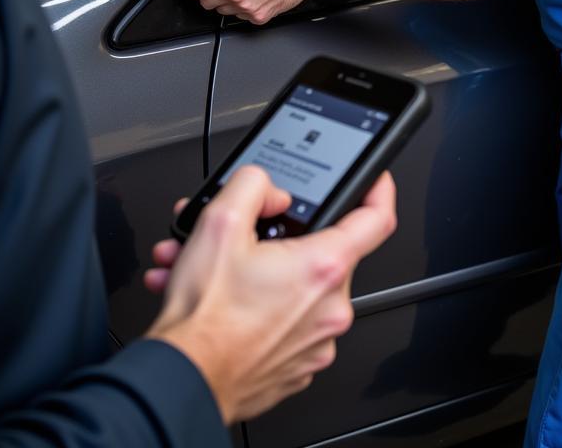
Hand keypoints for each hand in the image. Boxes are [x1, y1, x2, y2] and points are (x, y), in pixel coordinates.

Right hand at [145, 166, 396, 423]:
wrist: (183, 382)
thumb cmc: (203, 320)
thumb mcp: (219, 223)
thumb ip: (252, 185)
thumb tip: (268, 188)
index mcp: (323, 269)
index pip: (377, 218)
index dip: (377, 189)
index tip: (373, 180)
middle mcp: (330, 309)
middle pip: (319, 251)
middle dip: (274, 235)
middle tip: (241, 232)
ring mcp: (316, 342)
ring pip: (294, 286)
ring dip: (255, 270)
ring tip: (210, 268)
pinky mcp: (297, 364)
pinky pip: (286, 320)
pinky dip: (257, 304)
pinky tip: (222, 299)